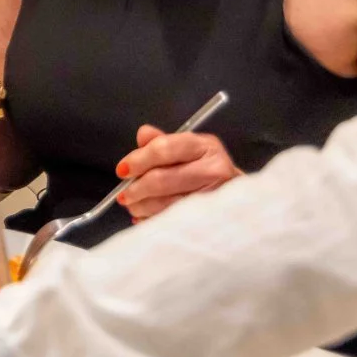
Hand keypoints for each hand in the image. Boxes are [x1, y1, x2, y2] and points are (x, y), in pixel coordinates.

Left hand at [116, 126, 239, 219]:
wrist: (235, 196)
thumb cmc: (204, 170)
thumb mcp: (187, 149)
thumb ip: (161, 142)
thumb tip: (143, 135)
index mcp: (205, 146)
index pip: (165, 149)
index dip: (139, 160)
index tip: (121, 171)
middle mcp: (214, 169)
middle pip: (162, 179)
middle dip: (136, 189)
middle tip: (123, 195)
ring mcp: (214, 196)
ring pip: (165, 204)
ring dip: (142, 207)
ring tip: (133, 207)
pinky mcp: (210, 219)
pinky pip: (172, 222)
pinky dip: (153, 221)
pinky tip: (147, 218)